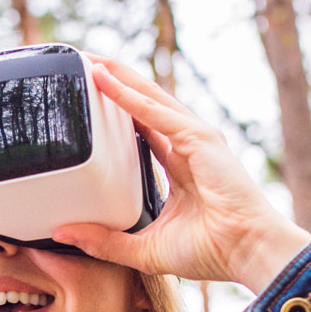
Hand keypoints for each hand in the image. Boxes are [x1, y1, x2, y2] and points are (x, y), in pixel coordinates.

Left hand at [52, 56, 310, 292]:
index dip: (117, 110)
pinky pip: (154, 112)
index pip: (142, 128)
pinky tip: (104, 80)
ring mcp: (195, 138)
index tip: (88, 98)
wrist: (247, 253)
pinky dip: (128, 95)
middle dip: (114, 82)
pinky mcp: (199, 139)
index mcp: (179, 166)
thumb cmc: (211, 252)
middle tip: (82, 63)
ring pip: (148, 98)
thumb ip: (105, 241)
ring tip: (88, 59)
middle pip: (143, 104)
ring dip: (118, 77)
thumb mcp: (145, 248)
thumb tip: (63, 233)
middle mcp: (187, 146)